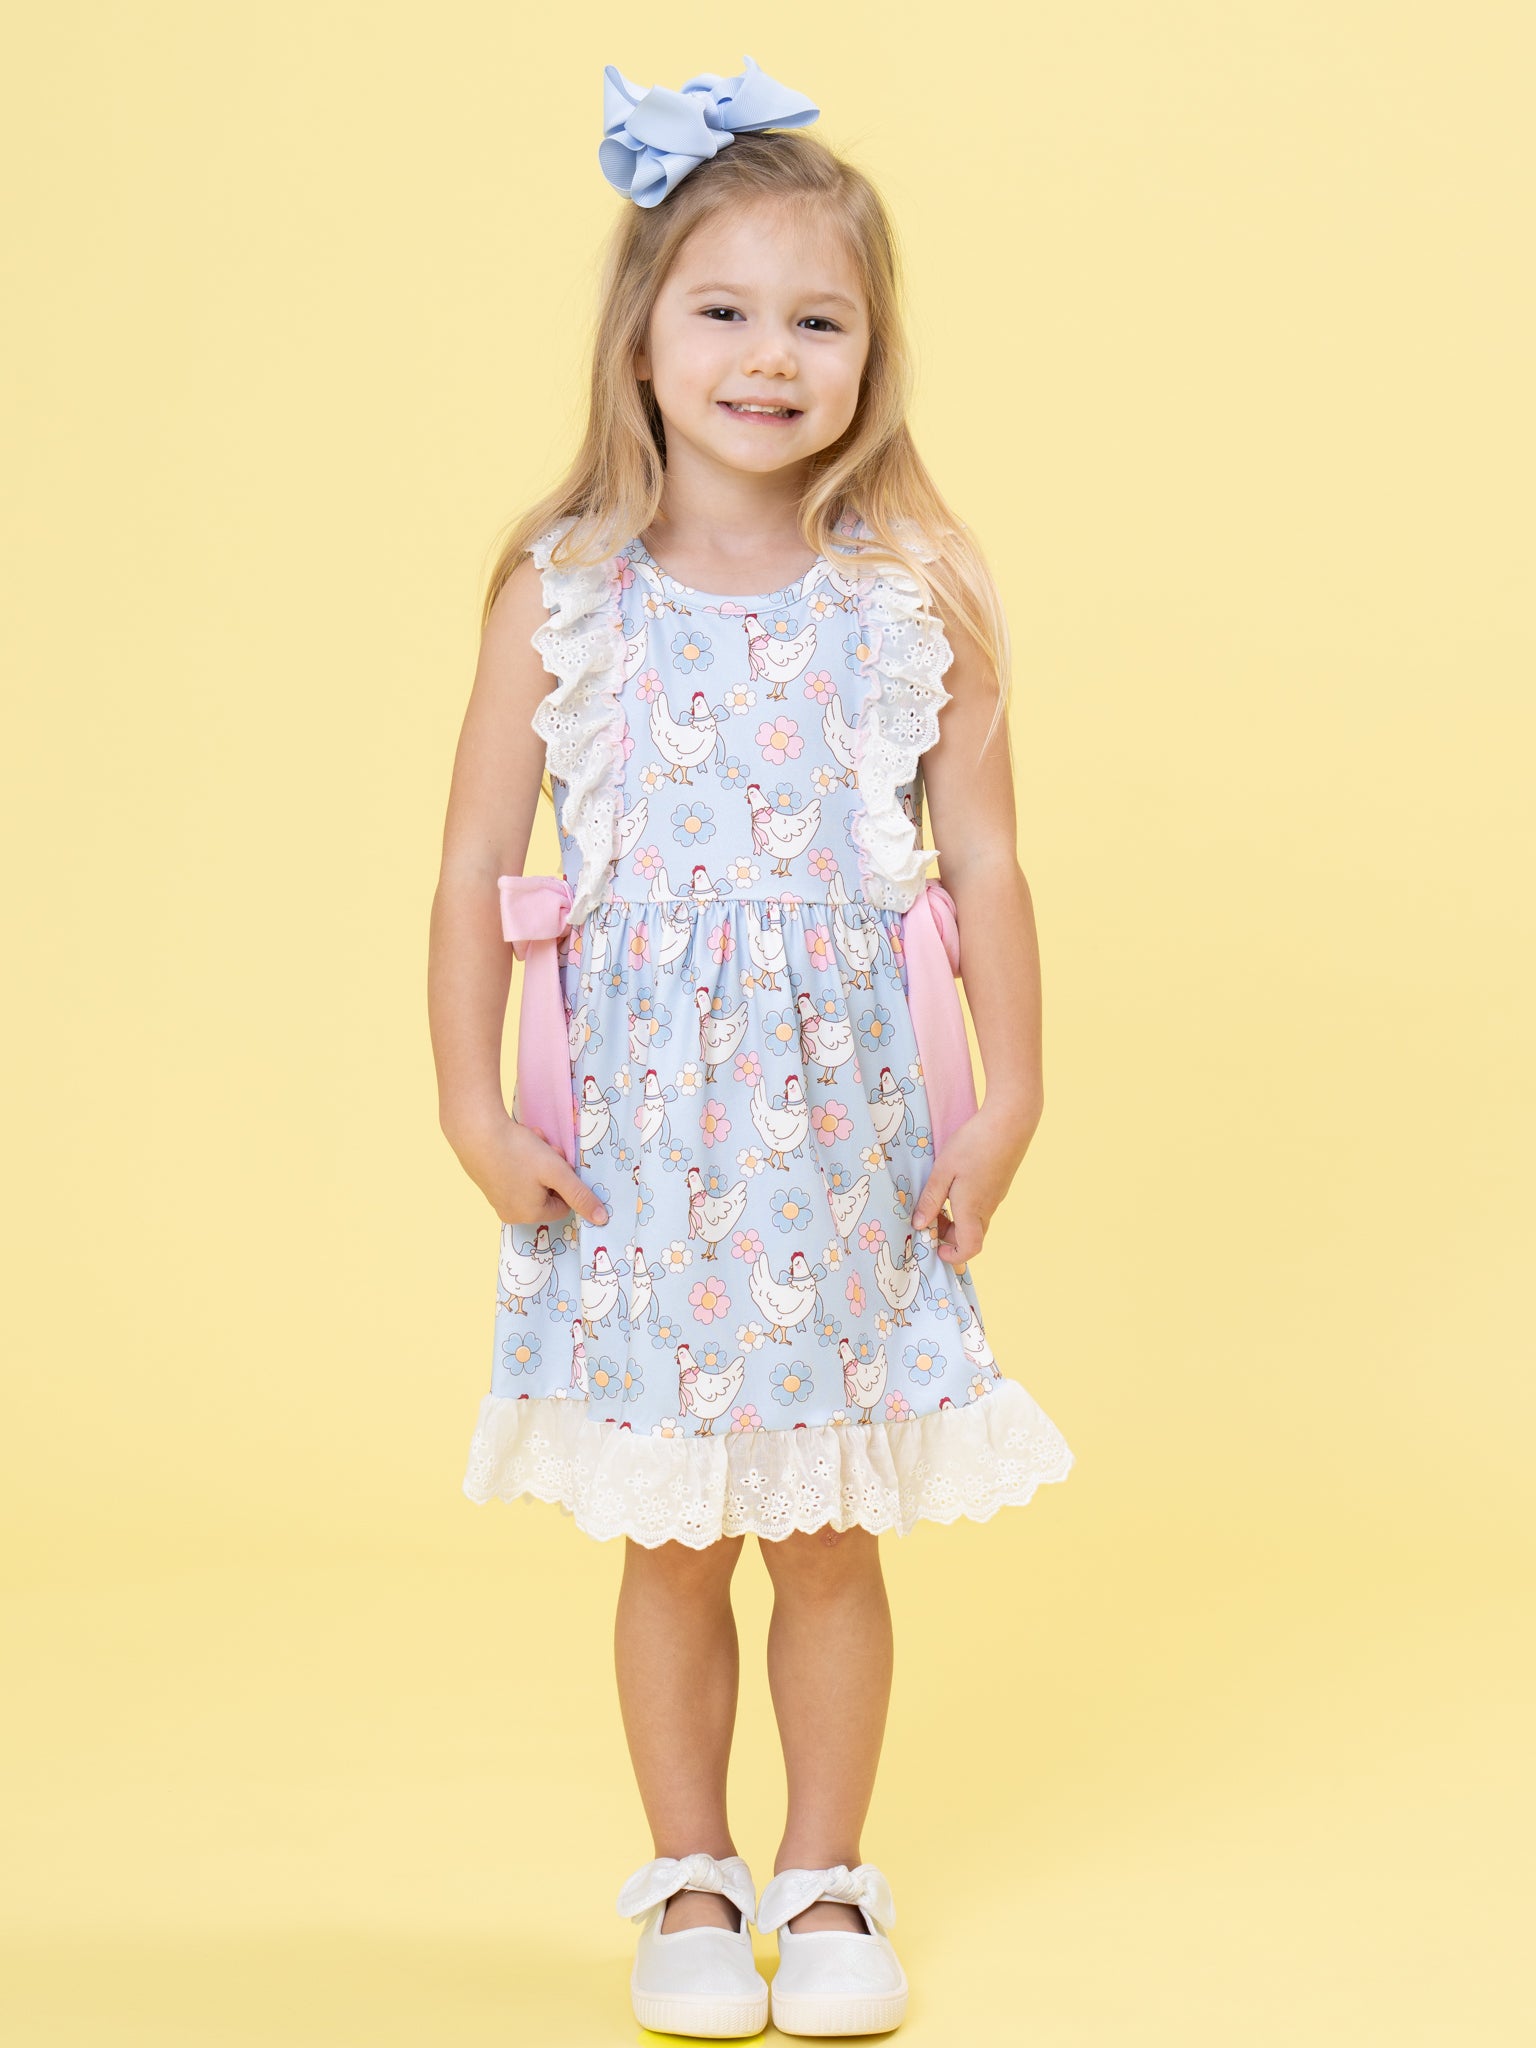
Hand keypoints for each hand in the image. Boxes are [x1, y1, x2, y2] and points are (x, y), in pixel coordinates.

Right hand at [447, 1111, 608, 1228]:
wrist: (475, 1132)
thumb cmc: (518, 1152)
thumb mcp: (556, 1172)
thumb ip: (581, 1195)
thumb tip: (602, 1219)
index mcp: (530, 1215)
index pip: (564, 1202)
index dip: (564, 1179)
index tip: (557, 1159)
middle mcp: (511, 1213)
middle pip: (547, 1191)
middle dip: (550, 1168)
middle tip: (545, 1147)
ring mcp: (496, 1199)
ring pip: (532, 1180)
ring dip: (537, 1160)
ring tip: (530, 1141)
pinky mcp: (487, 1182)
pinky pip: (514, 1174)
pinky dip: (520, 1158)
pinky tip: (515, 1142)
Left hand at [910, 1100, 1039, 1265]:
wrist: (1011, 1121)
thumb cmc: (974, 1144)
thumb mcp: (943, 1170)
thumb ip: (930, 1199)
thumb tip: (919, 1225)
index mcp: (972, 1210)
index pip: (969, 1249)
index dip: (953, 1255)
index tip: (934, 1245)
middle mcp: (987, 1208)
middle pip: (969, 1236)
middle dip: (947, 1234)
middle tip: (928, 1216)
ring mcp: (996, 1195)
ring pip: (975, 1220)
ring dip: (956, 1217)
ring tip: (938, 1195)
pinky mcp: (1000, 1183)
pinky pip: (982, 1205)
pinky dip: (966, 1204)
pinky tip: (955, 1181)